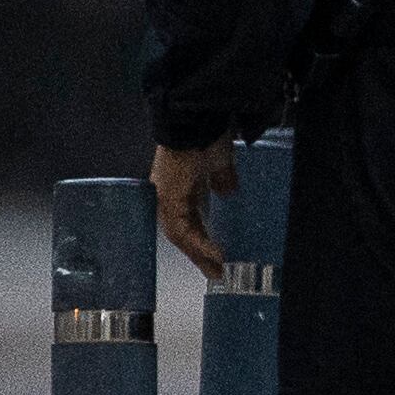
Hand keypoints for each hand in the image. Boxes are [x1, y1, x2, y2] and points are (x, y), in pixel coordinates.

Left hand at [150, 139, 236, 279]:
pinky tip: (214, 254)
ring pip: (180, 235)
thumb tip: (227, 191)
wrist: (194, 122)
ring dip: (199, 254)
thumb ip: (222, 177)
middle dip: (199, 254)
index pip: (188, 220)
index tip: (216, 256)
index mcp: (178, 187)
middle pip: (182, 233)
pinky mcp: (169, 199)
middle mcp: (168, 195)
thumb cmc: (206, 136)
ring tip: (217, 269)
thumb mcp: (219, 161)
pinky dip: (199, 243)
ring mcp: (166, 198)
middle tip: (216, 272)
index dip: (201, 239)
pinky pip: (182, 229)